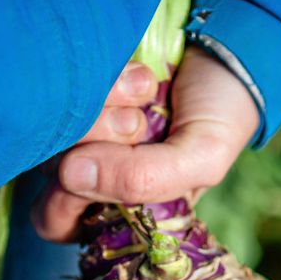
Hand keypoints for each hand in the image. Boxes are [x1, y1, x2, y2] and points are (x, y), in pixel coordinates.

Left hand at [32, 47, 259, 241]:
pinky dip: (106, 76)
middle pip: (47, 170)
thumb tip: (68, 175)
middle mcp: (92, 169)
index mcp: (116, 208)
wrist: (233, 58)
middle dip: (90, 144)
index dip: (64, 202)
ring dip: (102, 106)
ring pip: (55, 124)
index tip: (99, 173)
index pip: (55, 221)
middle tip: (135, 125)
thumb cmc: (220, 122)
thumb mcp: (200, 161)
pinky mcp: (83, 84)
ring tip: (145, 95)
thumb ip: (145, 179)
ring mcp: (83, 126)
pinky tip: (142, 77)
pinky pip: (70, 82)